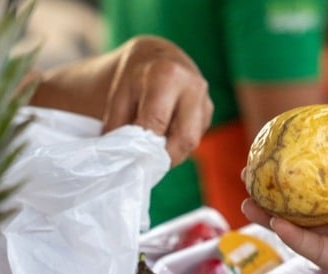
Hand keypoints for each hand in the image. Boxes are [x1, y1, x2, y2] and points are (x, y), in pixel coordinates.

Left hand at [101, 36, 212, 166]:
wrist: (157, 57)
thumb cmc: (134, 78)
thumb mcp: (118, 96)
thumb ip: (118, 126)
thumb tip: (120, 158)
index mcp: (167, 75)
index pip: (157, 122)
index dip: (143, 148)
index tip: (129, 162)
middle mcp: (193, 86)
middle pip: (185, 138)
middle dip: (163, 157)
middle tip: (143, 163)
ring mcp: (205, 99)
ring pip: (192, 142)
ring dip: (171, 153)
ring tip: (150, 152)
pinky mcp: (209, 111)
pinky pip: (195, 137)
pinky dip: (177, 145)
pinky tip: (162, 139)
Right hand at [241, 103, 327, 273]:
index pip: (326, 166)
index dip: (301, 154)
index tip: (276, 139)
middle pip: (304, 195)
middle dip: (275, 184)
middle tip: (250, 170)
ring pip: (299, 221)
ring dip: (271, 211)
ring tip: (247, 197)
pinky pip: (309, 247)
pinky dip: (291, 235)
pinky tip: (274, 221)